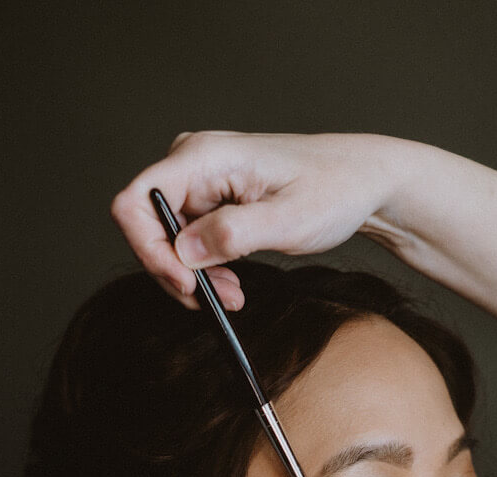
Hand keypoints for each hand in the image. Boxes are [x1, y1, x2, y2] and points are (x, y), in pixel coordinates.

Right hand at [111, 131, 399, 310]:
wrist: (361, 182)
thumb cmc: (333, 189)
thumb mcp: (288, 219)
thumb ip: (233, 234)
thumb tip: (184, 252)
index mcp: (204, 156)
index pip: (136, 202)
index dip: (149, 249)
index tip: (186, 284)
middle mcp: (193, 163)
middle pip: (147, 227)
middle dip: (176, 271)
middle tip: (216, 300)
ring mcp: (200, 182)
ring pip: (168, 241)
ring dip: (194, 277)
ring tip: (233, 296)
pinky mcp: (211, 202)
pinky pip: (189, 243)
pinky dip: (205, 271)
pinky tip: (232, 286)